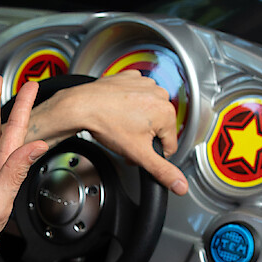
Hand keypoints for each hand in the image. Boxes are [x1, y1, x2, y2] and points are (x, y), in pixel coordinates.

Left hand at [29, 70, 188, 195]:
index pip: (170, 144)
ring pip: (147, 111)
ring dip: (137, 120)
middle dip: (145, 137)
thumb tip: (180, 185)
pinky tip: (118, 110)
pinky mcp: (130, 77)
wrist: (81, 107)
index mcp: (166, 112)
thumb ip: (162, 171)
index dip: (152, 153)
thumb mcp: (138, 153)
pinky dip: (128, 102)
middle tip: (126, 138)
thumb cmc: (106, 124)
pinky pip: (135, 95)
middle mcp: (158, 94)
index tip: (137, 151)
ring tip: (120, 124)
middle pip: (159, 127)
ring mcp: (144, 83)